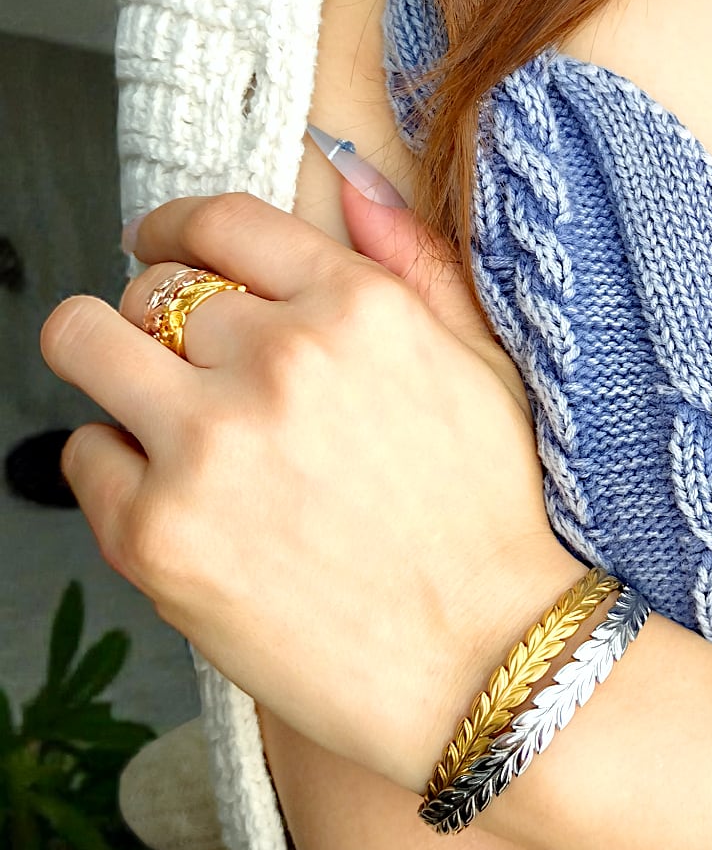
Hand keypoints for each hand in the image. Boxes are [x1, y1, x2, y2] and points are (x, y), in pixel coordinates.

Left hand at [38, 181, 583, 791]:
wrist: (486, 665)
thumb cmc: (492, 521)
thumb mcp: (481, 367)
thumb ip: (412, 263)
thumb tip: (349, 185)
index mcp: (357, 309)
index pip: (220, 221)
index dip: (176, 230)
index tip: (161, 247)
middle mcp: (277, 362)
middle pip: (147, 288)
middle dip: (157, 320)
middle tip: (185, 371)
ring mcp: (208, 447)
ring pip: (83, 344)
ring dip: (107, 369)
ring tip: (150, 416)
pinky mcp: (157, 534)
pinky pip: (82, 456)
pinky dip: (115, 471)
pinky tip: (180, 502)